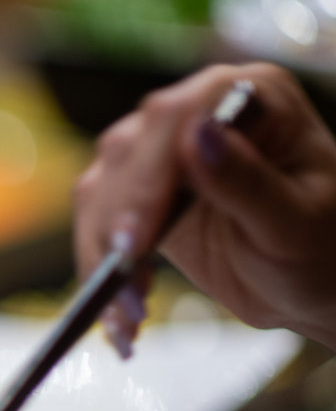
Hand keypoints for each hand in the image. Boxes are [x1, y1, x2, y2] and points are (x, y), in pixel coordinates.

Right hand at [76, 62, 335, 349]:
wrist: (307, 281)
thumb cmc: (320, 248)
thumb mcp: (295, 223)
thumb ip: (247, 181)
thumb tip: (197, 135)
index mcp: (250, 97)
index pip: (177, 117)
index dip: (148, 174)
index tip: (138, 237)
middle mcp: (197, 114)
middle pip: (127, 152)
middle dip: (120, 222)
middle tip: (124, 280)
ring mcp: (160, 154)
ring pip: (101, 190)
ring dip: (101, 254)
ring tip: (127, 313)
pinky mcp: (137, 194)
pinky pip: (97, 224)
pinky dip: (98, 269)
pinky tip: (118, 313)